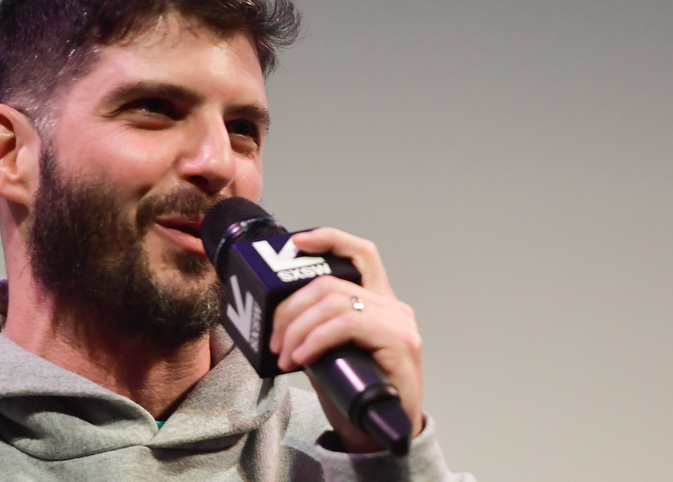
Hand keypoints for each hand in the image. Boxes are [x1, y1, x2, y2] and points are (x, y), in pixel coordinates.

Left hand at [267, 227, 423, 452]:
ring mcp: (398, 323)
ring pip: (334, 303)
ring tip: (284, 354)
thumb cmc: (354, 392)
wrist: (383, 433)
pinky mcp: (399, 342)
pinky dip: (316, 338)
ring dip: (297, 328)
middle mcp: (392, 306)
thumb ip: (315, 326)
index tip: (298, 243)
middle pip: (330, 283)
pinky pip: (347, 324)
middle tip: (273, 338)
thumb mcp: (329, 350)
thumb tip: (275, 315)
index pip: (361, 253)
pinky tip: (301, 356)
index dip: (329, 239)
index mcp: (377, 301)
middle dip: (290, 308)